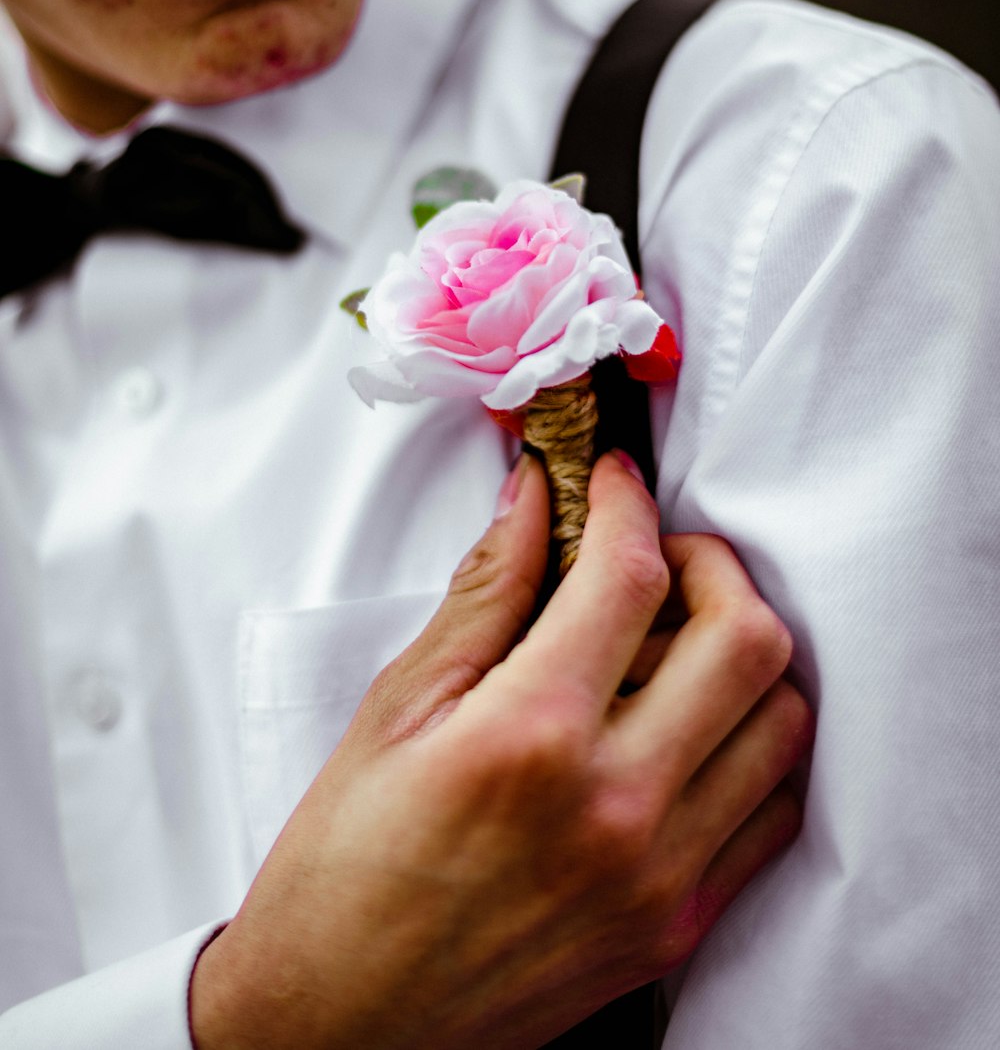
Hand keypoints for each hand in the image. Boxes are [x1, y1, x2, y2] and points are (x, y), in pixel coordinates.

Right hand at [191, 454, 810, 1049]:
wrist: (343, 1025)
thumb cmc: (344, 868)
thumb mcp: (396, 710)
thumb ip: (484, 595)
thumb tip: (533, 499)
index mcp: (529, 738)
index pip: (631, 577)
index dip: (627, 503)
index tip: (613, 482)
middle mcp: (614, 806)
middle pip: (744, 637)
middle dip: (712, 563)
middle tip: (658, 555)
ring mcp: (660, 874)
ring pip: (780, 720)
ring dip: (741, 652)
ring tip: (674, 641)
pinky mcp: (677, 926)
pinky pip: (772, 813)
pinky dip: (751, 747)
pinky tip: (689, 729)